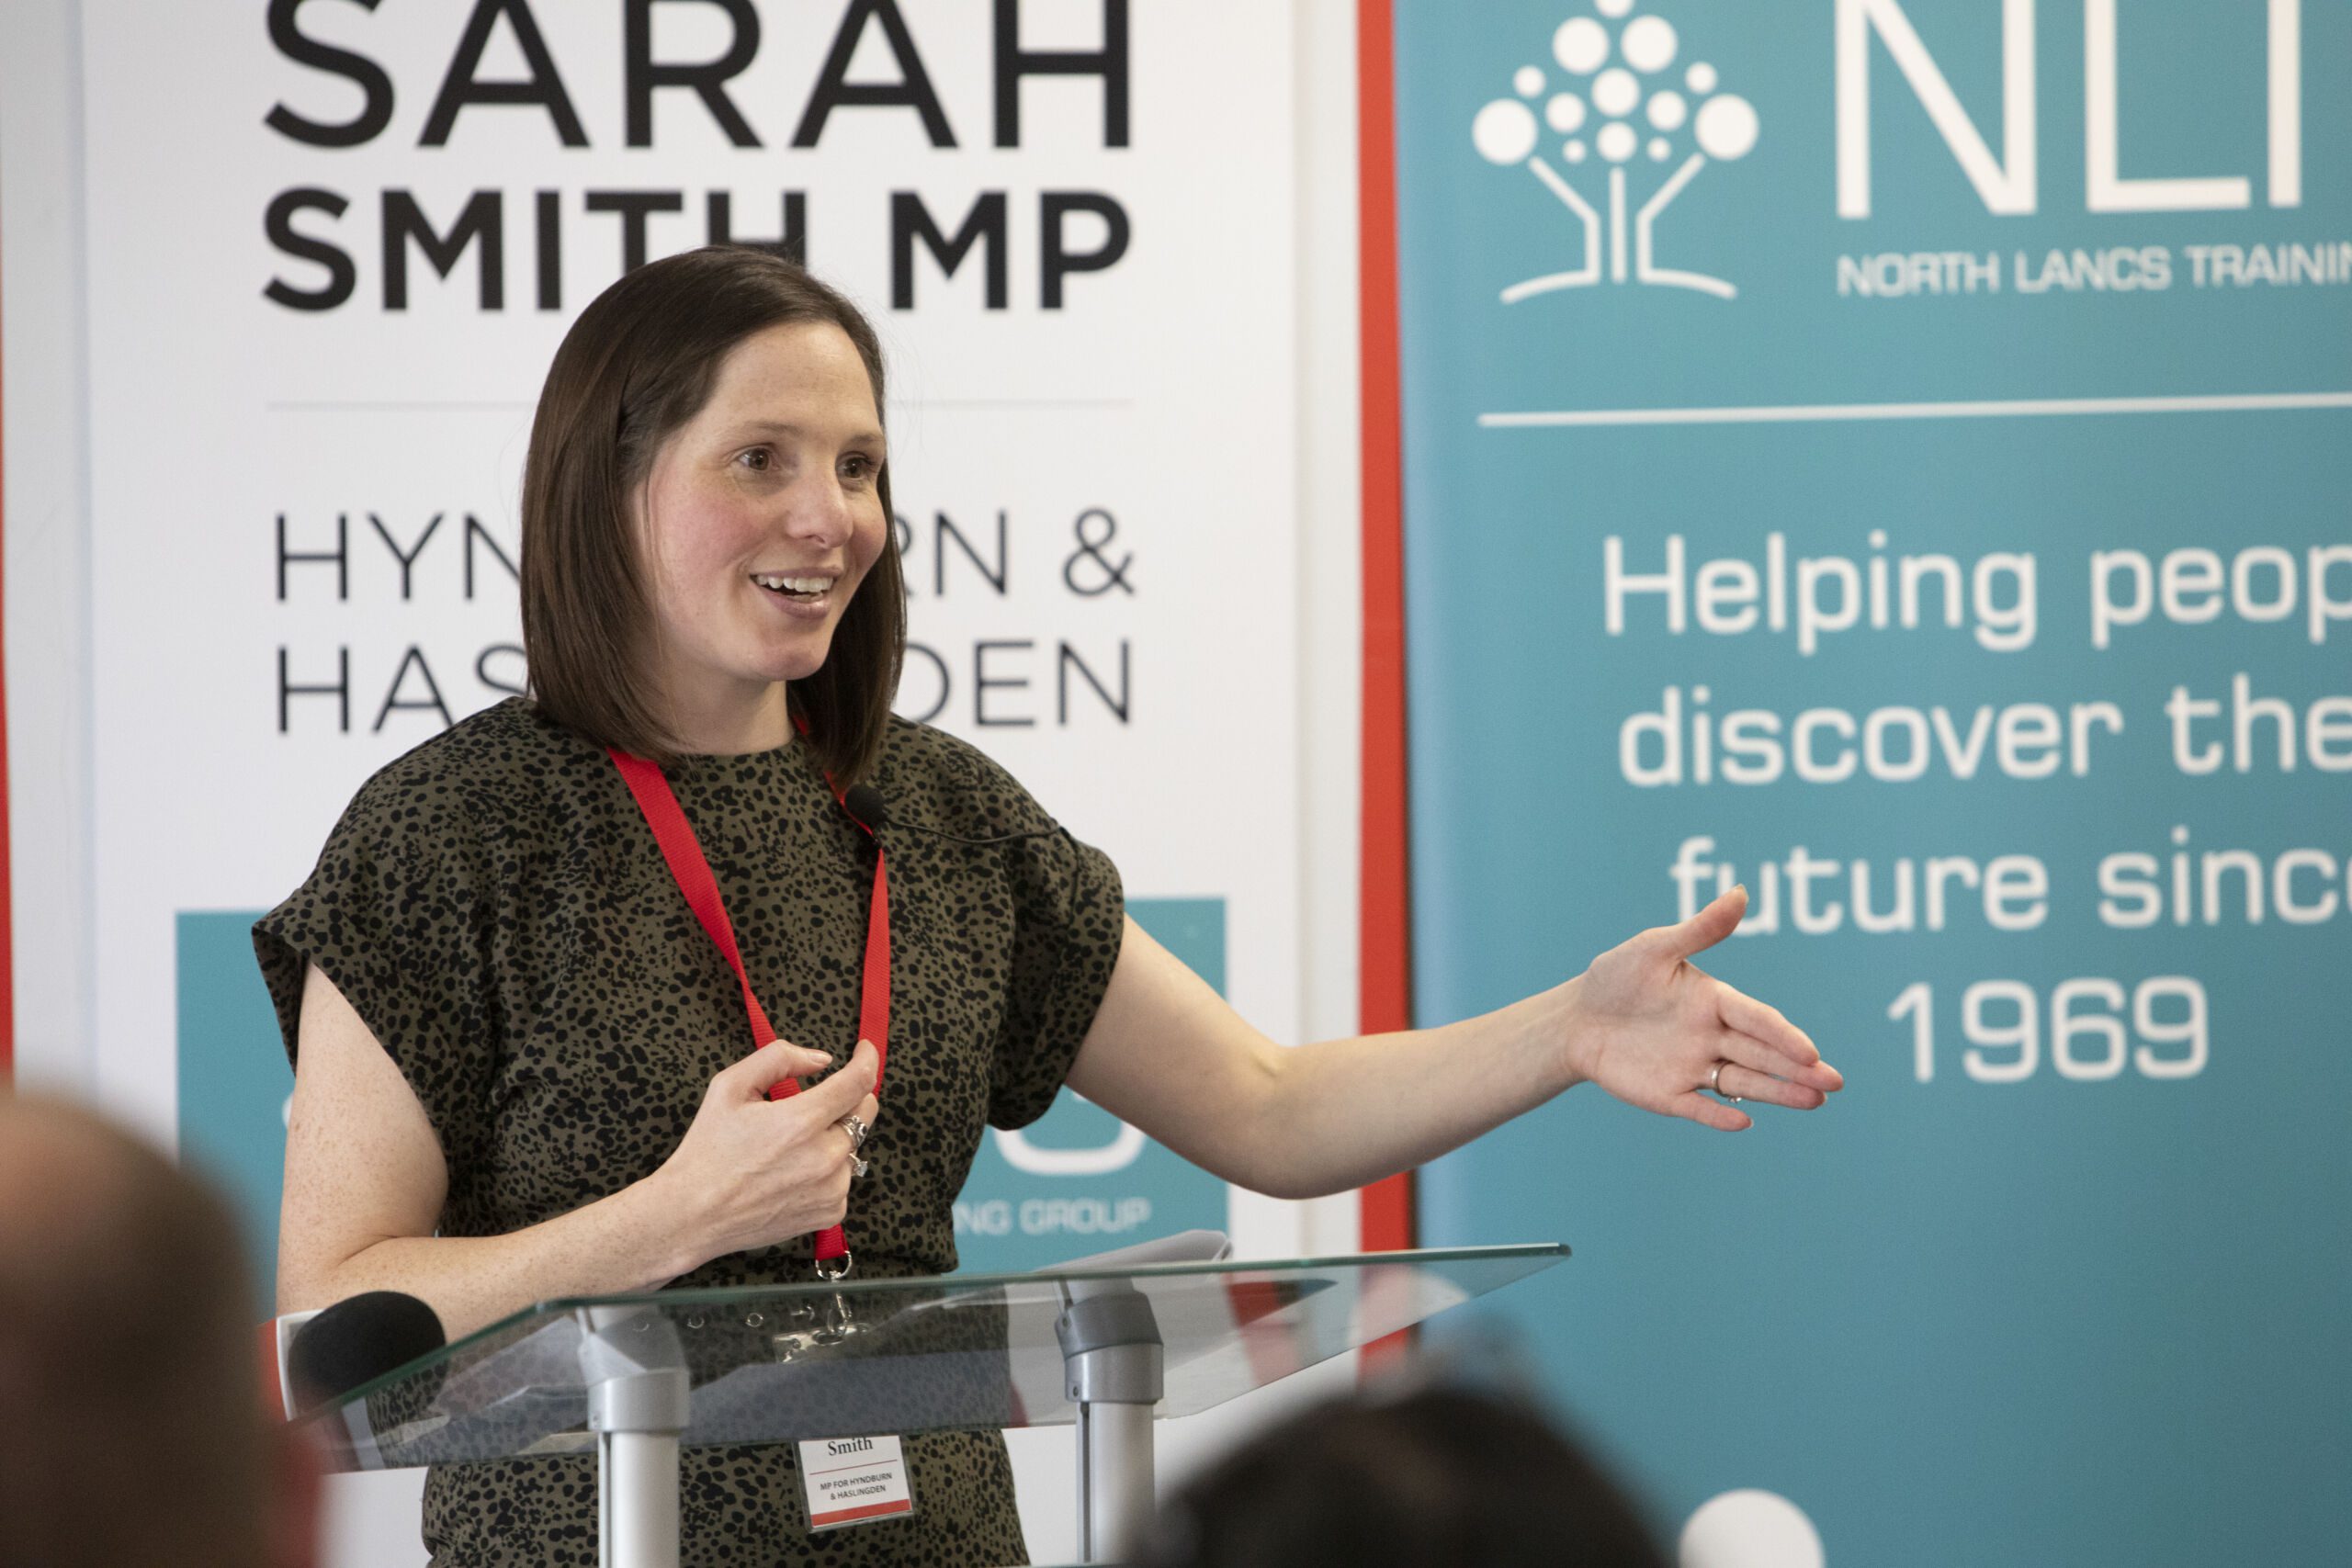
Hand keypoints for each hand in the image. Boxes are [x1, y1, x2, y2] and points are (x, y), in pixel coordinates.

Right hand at [652, 1039, 880, 1266]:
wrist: (693, 1214)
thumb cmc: (707, 1150)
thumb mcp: (729, 1086)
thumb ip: (779, 1058)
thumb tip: (822, 1060)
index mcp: (801, 1122)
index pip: (858, 1082)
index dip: (867, 1059)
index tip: (864, 1051)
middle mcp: (824, 1157)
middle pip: (864, 1112)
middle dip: (851, 1096)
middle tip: (821, 1098)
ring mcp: (831, 1188)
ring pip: (853, 1146)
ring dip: (834, 1136)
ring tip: (791, 1147)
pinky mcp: (830, 1212)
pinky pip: (844, 1179)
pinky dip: (828, 1170)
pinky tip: (793, 1173)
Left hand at [1565, 888, 1841, 1130]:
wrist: (1574, 1018)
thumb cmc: (1617, 977)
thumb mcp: (1655, 948)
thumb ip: (1700, 929)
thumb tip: (1741, 891)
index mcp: (1715, 1001)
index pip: (1758, 1019)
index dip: (1784, 1035)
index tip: (1810, 1051)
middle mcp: (1713, 1037)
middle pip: (1762, 1055)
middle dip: (1799, 1070)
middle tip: (1834, 1084)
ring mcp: (1694, 1067)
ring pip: (1743, 1083)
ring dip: (1777, 1093)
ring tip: (1814, 1103)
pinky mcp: (1669, 1094)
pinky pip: (1698, 1107)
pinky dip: (1719, 1116)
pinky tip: (1743, 1123)